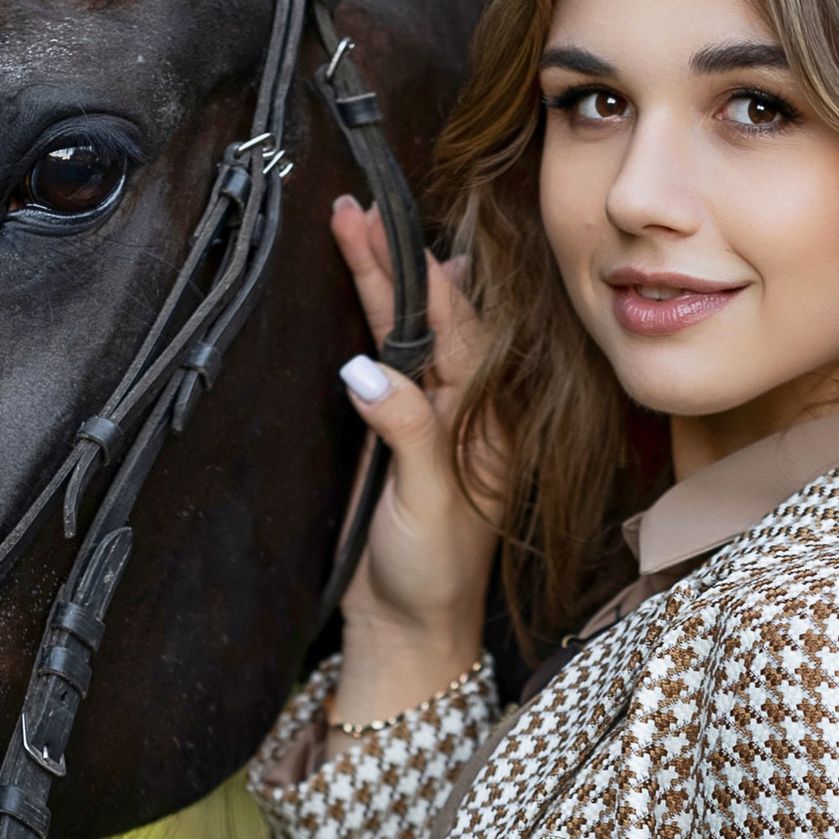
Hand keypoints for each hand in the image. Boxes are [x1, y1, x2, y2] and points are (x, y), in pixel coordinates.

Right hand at [328, 197, 503, 724]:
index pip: (453, 330)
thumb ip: (407, 434)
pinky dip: (370, 319)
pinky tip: (370, 284)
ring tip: (351, 225)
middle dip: (390, 263)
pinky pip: (383, 363)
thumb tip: (366, 368)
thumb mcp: (429, 506)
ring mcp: (427, 418)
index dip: (414, 278)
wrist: (409, 628)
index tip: (379, 230)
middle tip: (353, 210)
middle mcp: (463, 409)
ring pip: (402, 334)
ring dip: (377, 281)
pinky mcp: (391, 434)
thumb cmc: (434, 575)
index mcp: (487, 420)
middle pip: (426, 319)